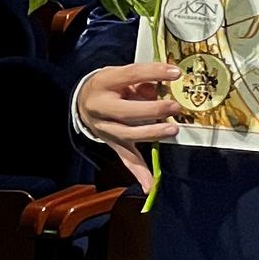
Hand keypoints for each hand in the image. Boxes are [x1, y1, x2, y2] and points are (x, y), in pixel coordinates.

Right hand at [77, 59, 183, 194]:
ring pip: (128, 135)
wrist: (82, 102)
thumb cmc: (110, 85)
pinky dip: (140, 173)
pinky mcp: (113, 144)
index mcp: (104, 82)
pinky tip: (150, 187)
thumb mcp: (122, 75)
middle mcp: (100, 107)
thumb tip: (167, 83)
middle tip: (174, 107)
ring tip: (172, 130)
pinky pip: (127, 159)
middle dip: (152, 110)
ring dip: (152, 134)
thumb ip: (143, 79)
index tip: (176, 73)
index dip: (153, 73)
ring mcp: (106, 128)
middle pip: (126, 111)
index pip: (130, 75)